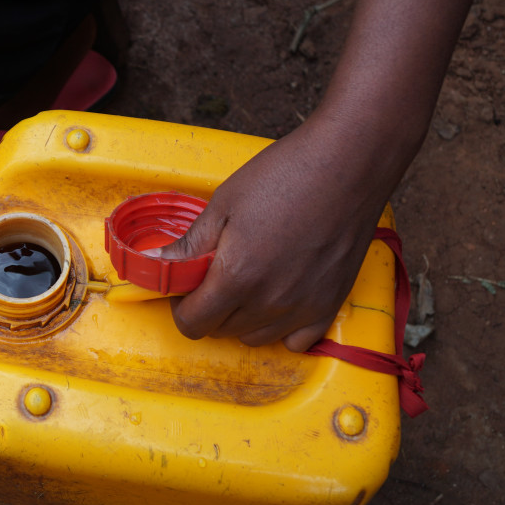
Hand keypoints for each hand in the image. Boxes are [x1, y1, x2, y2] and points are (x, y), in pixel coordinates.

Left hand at [157, 118, 392, 351]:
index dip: (181, 308)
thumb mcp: (224, 204)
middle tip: (214, 276)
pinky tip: (278, 299)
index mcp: (237, 277)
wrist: (348, 164)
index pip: (193, 324)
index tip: (185, 289)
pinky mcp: (330, 304)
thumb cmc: (285, 175)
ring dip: (241, 319)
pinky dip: (282, 328)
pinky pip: (297, 341)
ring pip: (255, 338)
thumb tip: (157, 263)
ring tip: (247, 281)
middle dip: (209, 309)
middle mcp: (269, 302)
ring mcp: (303, 307)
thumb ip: (190, 245)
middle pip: (221, 331)